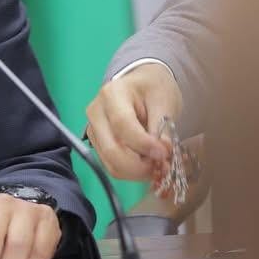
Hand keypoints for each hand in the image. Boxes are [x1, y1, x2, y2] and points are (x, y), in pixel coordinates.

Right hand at [85, 63, 181, 180]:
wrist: (142, 85)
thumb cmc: (153, 88)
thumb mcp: (164, 100)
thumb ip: (162, 127)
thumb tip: (162, 153)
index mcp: (111, 94)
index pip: (122, 125)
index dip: (143, 144)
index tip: (164, 154)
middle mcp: (96, 113)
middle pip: (112, 150)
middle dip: (140, 166)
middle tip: (163, 165)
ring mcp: (93, 130)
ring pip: (111, 164)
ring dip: (138, 172)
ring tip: (158, 166)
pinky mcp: (98, 144)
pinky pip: (113, 167)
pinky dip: (132, 173)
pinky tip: (148, 165)